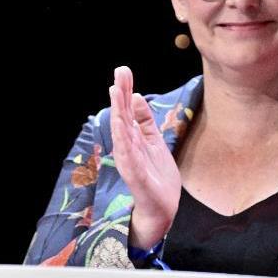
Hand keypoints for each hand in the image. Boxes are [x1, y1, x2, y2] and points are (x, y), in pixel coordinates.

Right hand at [108, 66, 180, 248]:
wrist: (161, 206)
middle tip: (119, 72)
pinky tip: (123, 128)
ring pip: (122, 133)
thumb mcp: (153, 141)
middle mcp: (128, 146)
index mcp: (134, 137)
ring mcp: (130, 160)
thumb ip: (144, 121)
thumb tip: (137, 96)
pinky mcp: (136, 176)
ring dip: (119, 113)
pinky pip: (129, 157)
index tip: (123, 70)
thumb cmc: (156, 174)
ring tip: (116, 93)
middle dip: (120, 95)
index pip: (127, 110)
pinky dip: (125, 142)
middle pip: (123, 116)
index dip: (125, 91)